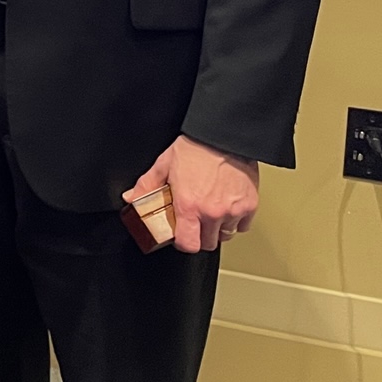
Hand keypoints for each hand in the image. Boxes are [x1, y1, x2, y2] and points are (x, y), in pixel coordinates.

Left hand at [128, 134, 259, 253]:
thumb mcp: (164, 165)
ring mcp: (233, 211)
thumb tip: (132, 198)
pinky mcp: (250, 206)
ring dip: (217, 229)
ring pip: (226, 236)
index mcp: (189, 205)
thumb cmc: (196, 148)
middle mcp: (212, 212)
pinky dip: (235, 221)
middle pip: (207, 243)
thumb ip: (146, 186)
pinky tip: (227, 208)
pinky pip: (243, 226)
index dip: (182, 243)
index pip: (188, 244)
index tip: (180, 235)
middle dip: (198, 236)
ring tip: (210, 213)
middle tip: (194, 222)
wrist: (223, 136)